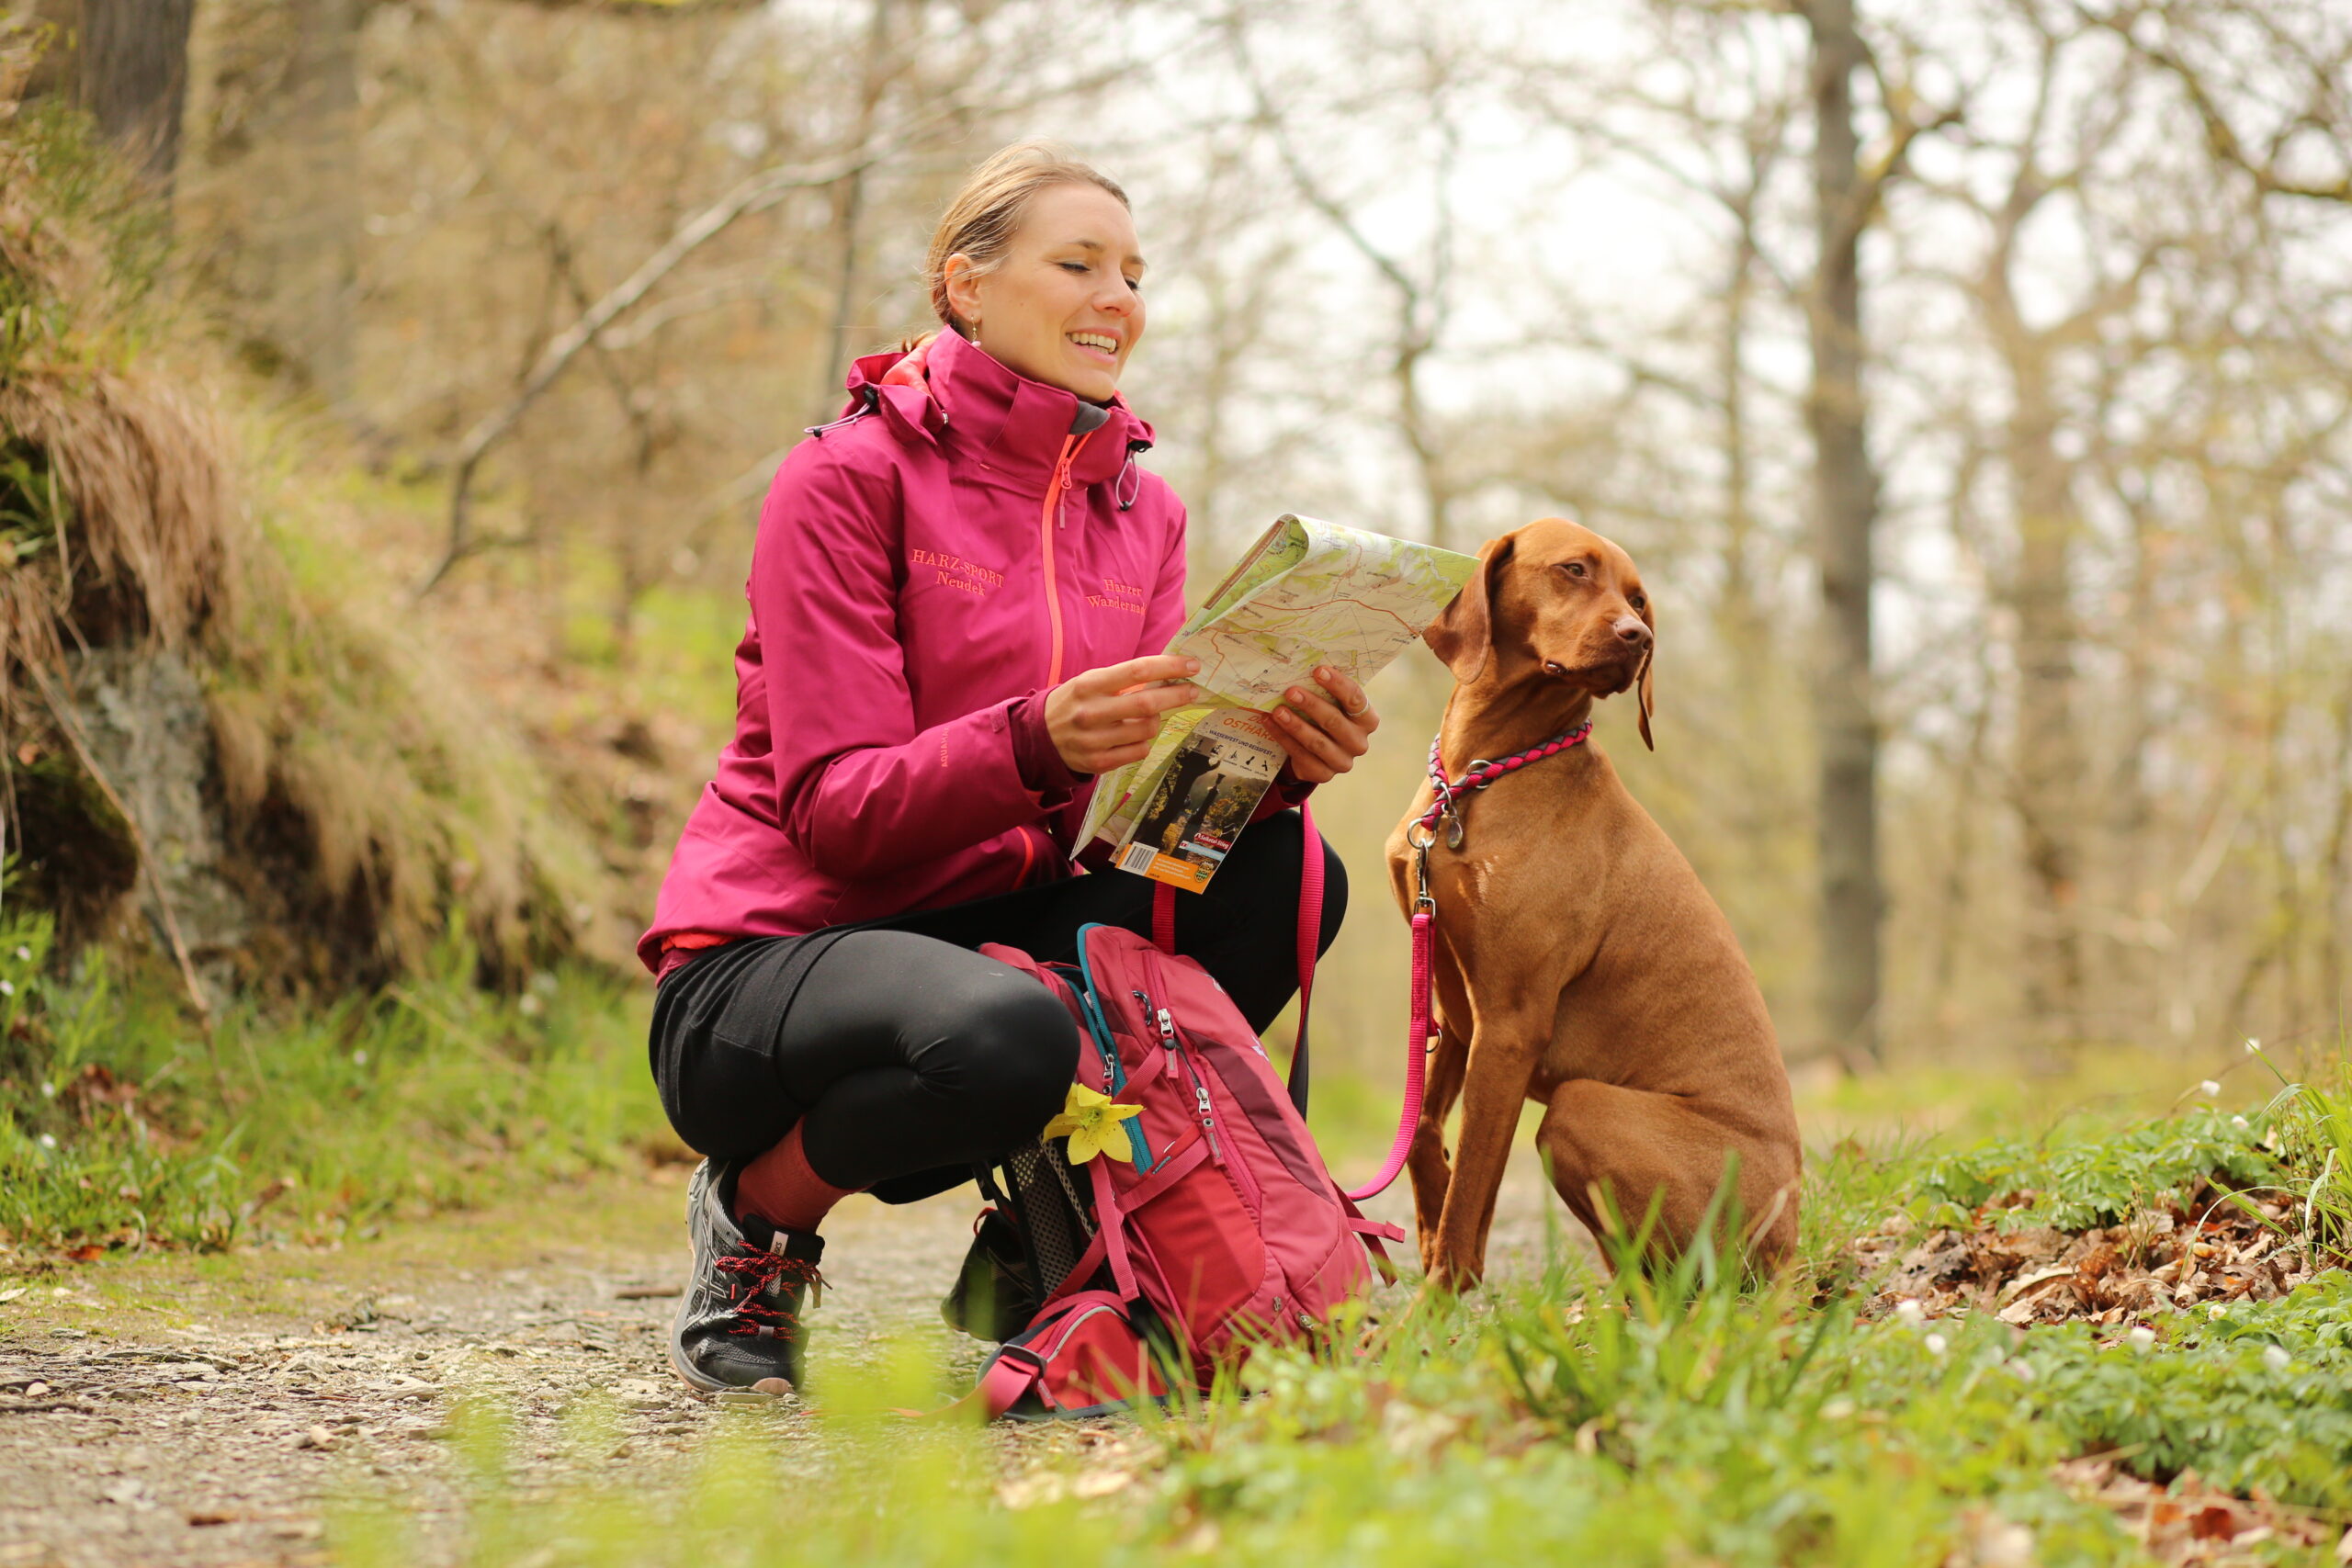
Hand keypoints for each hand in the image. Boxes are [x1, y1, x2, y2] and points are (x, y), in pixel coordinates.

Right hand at [1046, 654, 1202, 774]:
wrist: (1038, 738)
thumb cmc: (1074, 703)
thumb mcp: (1089, 683)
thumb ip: (1123, 679)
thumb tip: (1168, 674)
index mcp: (1089, 685)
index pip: (1137, 671)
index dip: (1169, 667)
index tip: (1192, 666)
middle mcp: (1090, 712)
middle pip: (1147, 704)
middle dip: (1177, 695)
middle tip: (1192, 691)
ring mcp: (1094, 740)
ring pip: (1147, 730)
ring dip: (1156, 721)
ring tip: (1148, 716)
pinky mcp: (1099, 762)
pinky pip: (1139, 750)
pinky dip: (1144, 741)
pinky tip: (1134, 736)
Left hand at [1268, 666, 1377, 784]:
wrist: (1317, 753)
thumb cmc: (1326, 719)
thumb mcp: (1332, 705)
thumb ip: (1326, 691)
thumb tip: (1301, 666)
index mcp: (1367, 720)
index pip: (1356, 699)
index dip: (1338, 684)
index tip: (1317, 671)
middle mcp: (1359, 742)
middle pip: (1334, 721)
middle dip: (1311, 705)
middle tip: (1290, 691)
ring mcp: (1342, 761)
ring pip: (1317, 741)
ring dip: (1295, 724)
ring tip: (1277, 711)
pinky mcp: (1323, 774)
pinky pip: (1301, 755)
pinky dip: (1283, 738)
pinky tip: (1270, 724)